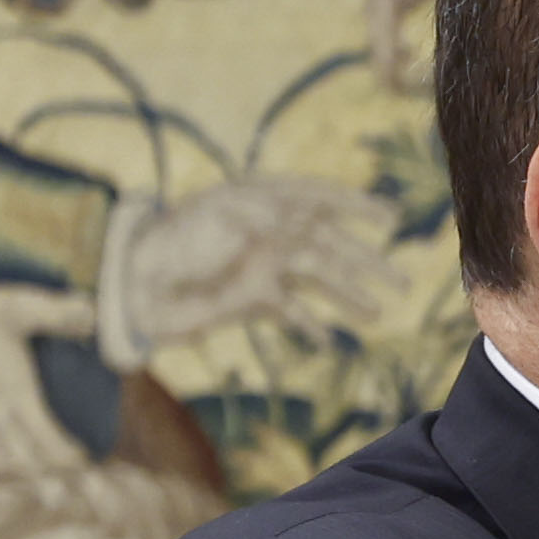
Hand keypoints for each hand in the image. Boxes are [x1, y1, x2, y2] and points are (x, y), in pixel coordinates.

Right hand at [0, 282, 100, 474]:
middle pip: (19, 462)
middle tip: (71, 482)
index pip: (43, 435)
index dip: (66, 456)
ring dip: (16, 484)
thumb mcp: (17, 306)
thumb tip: (92, 313)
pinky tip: (2, 489)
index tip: (84, 462)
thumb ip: (56, 312)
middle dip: (47, 476)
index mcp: (5, 387)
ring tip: (43, 488)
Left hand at [113, 176, 399, 353]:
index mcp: (263, 201)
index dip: (357, 206)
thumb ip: (265, 216)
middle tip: (404, 282)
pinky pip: (293, 311)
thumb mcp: (218, 216)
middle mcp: (271, 231)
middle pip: (331, 244)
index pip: (320, 197)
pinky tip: (330, 341)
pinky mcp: (254, 298)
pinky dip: (311, 326)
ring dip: (350, 297)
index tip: (391, 217)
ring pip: (320, 280)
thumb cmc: (172, 243)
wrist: (134, 286)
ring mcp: (265, 265)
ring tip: (378, 315)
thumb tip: (304, 221)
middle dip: (368, 263)